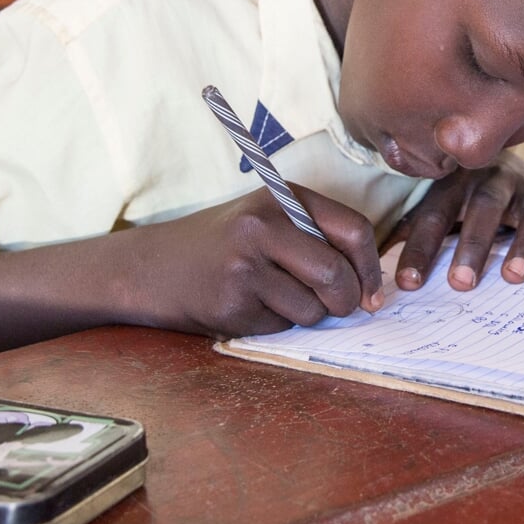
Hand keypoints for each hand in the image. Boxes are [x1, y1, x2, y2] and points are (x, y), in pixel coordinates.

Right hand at [128, 185, 383, 337]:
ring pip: (312, 308)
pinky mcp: (232, 301)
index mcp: (283, 198)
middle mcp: (264, 225)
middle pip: (336, 274)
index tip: (373, 291)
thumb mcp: (268, 221)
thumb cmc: (224, 246)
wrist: (151, 267)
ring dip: (305, 315)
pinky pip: (281, 324)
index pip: (354, 230)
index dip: (370, 267)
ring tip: (275, 297)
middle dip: (346, 301)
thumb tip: (371, 287)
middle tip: (339, 308)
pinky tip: (248, 305)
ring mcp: (245, 264)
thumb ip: (317, 239)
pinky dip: (274, 323)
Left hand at [387, 153, 523, 291]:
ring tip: (512, 276)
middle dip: (473, 244)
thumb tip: (373, 270)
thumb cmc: (459, 193)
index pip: (434, 214)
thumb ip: (410, 231)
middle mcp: (494, 179)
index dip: (421, 248)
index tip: (408, 284)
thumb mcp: (433, 203)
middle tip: (461, 282)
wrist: (502, 146)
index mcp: (454, 180)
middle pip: (484, 207)